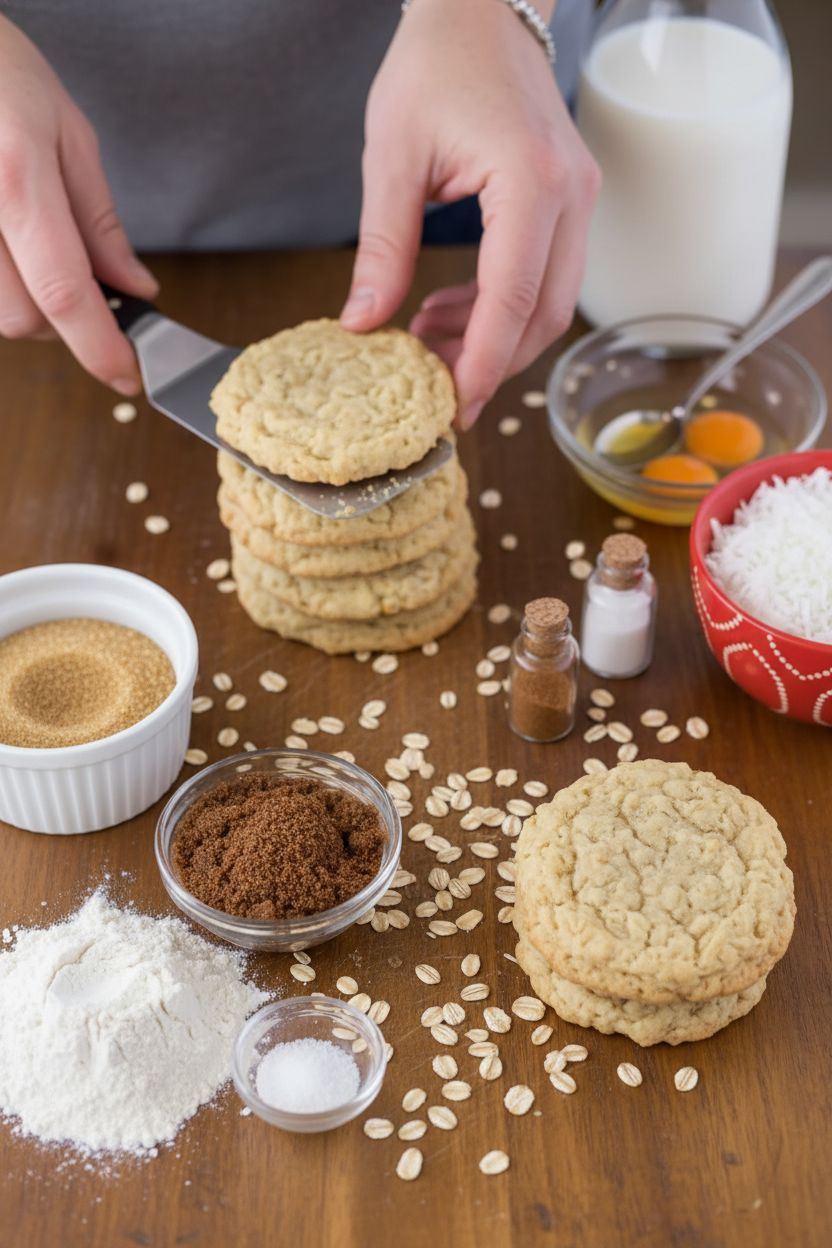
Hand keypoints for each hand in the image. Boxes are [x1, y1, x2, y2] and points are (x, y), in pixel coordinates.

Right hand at [0, 15, 157, 392]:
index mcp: (17, 177)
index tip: (128, 373)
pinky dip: (3, 285)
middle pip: (23, 317)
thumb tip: (135, 288)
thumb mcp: (68, 135)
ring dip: (28, 305)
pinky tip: (12, 254)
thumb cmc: (0, 72)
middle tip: (87, 289)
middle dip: (63, 321)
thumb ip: (100, 221)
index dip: (100, 346)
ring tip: (38, 255)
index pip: (65, 291)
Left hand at [341, 0, 599, 429]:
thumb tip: (364, 324)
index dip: (482, 362)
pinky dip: (502, 309)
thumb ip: (383, 246)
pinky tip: (449, 310)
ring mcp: (580, 200)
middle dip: (491, 364)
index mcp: (530, 180)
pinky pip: (547, 278)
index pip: (513, 298)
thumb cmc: (436, 63)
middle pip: (545, 315)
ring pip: (552, 305)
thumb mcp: (392, 155)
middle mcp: (571, 195)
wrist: (483, 7)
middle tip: (435, 393)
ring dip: (494, 339)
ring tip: (428, 343)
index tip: (452, 406)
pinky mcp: (571, 204)